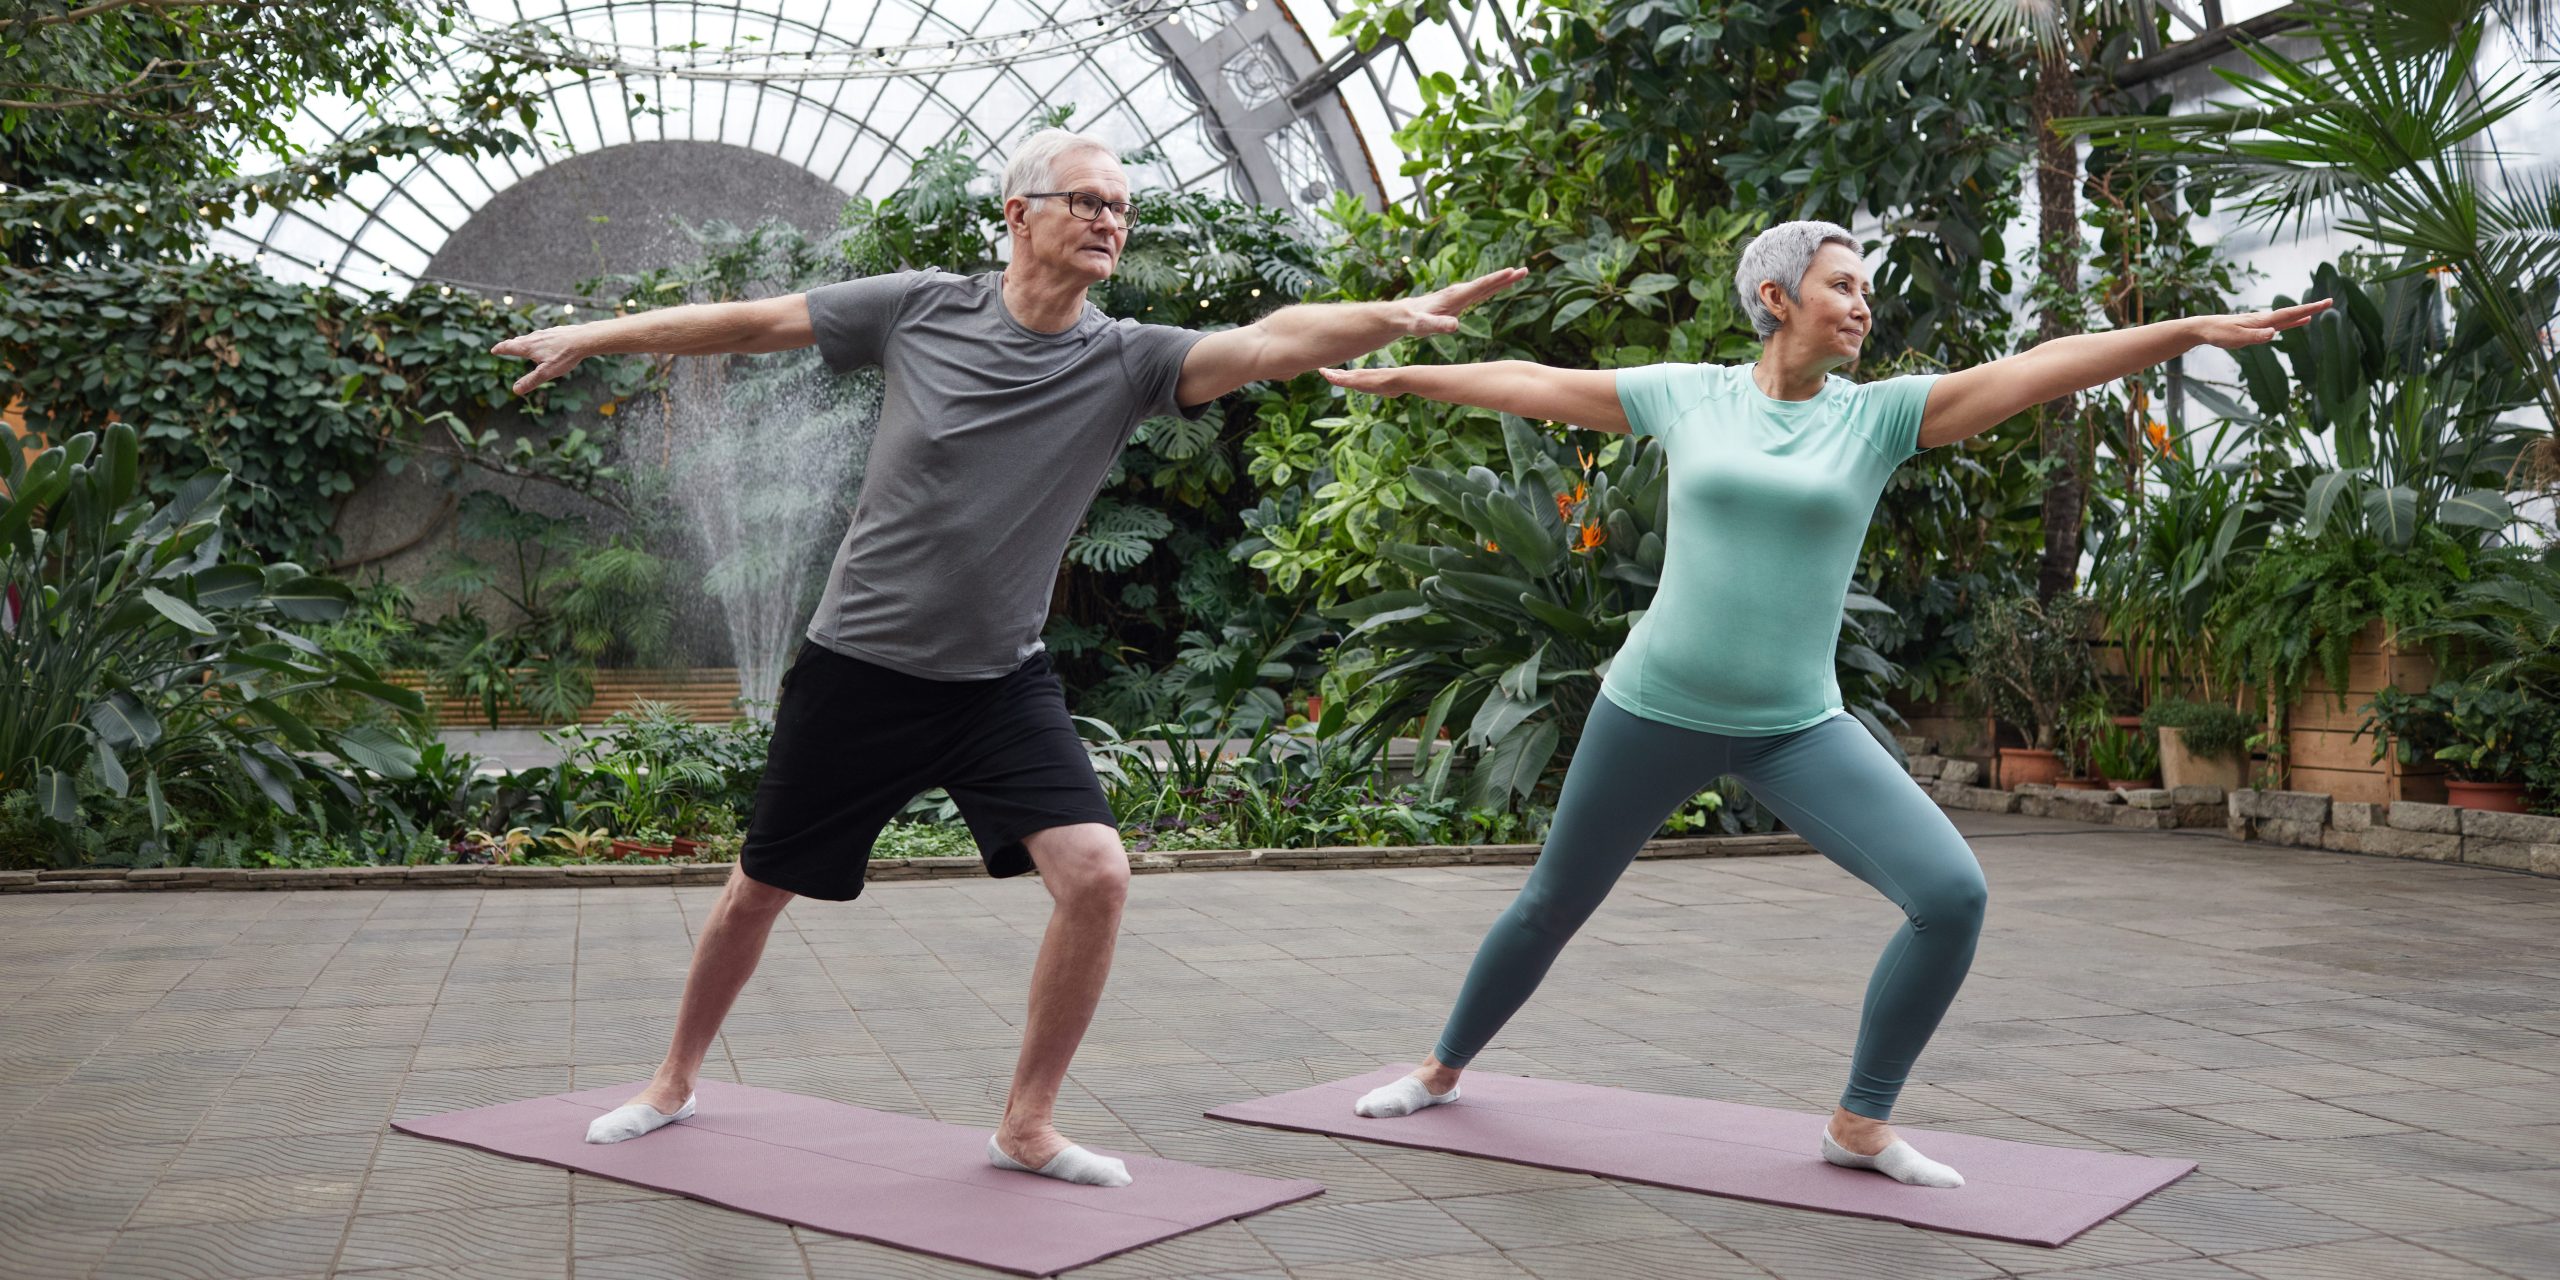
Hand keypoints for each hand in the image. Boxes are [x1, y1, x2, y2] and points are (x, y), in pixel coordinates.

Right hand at [491, 325, 589, 394]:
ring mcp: (545, 333)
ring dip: (523, 341)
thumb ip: (531, 381)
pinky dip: (536, 339)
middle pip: (518, 341)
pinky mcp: (555, 332)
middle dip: (510, 345)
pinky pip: (542, 336)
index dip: (500, 349)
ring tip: (520, 343)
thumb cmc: (565, 356)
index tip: (493, 350)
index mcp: (529, 347)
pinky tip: (543, 341)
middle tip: (504, 347)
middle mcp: (534, 338)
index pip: (509, 347)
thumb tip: (515, 390)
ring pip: (530, 337)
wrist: (583, 339)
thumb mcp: (547, 373)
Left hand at [1320, 365, 1409, 396]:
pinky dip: (1331, 376)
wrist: (1397, 380)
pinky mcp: (1355, 380)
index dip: (1340, 374)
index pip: (1349, 375)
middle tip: (1322, 369)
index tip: (1332, 373)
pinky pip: (1339, 379)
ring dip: (1329, 374)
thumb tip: (1395, 392)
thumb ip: (1389, 390)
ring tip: (1320, 370)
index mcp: (1365, 378)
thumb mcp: (1390, 389)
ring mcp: (1356, 377)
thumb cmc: (1395, 385)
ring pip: (1339, 375)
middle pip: (1342, 374)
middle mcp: (1359, 375)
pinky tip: (1324, 374)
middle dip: (1332, 372)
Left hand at [1397, 266, 1528, 335]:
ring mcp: (1459, 296)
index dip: (1496, 279)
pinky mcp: (1458, 301)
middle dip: (1505, 277)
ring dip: (1502, 280)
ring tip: (1519, 274)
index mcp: (1455, 296)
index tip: (1512, 272)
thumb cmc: (1411, 322)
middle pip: (1486, 283)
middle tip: (1525, 270)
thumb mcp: (1423, 327)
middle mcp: (1459, 292)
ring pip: (1485, 286)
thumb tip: (1455, 326)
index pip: (1479, 286)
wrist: (1402, 316)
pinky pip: (1479, 292)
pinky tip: (1500, 285)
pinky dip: (1493, 287)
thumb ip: (1437, 325)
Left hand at [2191, 298, 2332, 349]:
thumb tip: (2275, 333)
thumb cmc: (2219, 334)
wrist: (2205, 328)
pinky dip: (2292, 322)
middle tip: (2330, 302)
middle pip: (2292, 313)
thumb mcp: (2237, 339)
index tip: (2326, 303)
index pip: (2290, 314)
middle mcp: (2265, 319)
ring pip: (2287, 317)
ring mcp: (2262, 322)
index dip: (2309, 309)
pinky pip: (2279, 323)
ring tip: (2317, 312)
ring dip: (2303, 315)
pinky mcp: (2257, 326)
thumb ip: (2256, 337)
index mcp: (2263, 321)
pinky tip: (2297, 322)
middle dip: (2311, 308)